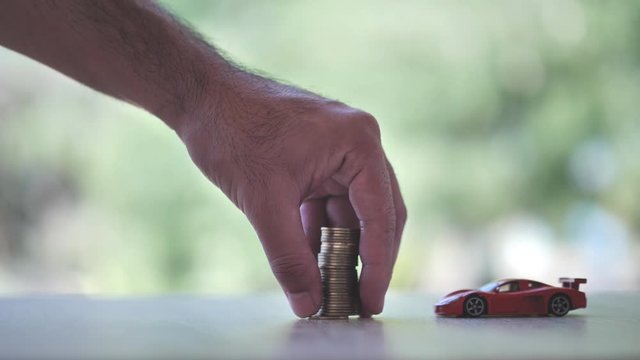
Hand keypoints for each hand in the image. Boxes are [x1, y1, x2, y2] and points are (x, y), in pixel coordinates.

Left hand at [176, 76, 406, 316]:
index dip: (378, 265)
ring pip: (352, 213)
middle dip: (366, 260)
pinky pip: (329, 204)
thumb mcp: (263, 202)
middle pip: (377, 214)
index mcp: (358, 143)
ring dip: (341, 251)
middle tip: (360, 304)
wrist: (200, 97)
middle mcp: (358, 144)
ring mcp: (339, 151)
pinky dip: (320, 234)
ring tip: (334, 292)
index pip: (381, 215)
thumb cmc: (232, 133)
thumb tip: (309, 304)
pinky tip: (311, 265)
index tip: (371, 303)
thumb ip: (288, 257)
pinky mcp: (319, 159)